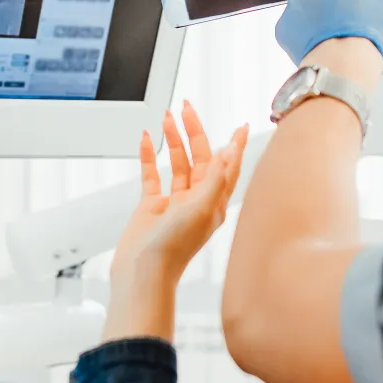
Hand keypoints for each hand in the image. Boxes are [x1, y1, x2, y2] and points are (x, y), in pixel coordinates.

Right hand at [105, 102, 248, 341]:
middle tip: (187, 108)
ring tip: (167, 119)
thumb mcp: (200, 209)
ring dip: (172, 140)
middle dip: (194, 132)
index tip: (239, 125)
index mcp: (213, 203)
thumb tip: (229, 152)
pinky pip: (152, 175)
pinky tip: (146, 140)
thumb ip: (215, 179)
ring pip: (177, 163)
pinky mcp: (151, 207)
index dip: (234, 145)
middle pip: (200, 158)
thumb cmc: (173, 249)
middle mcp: (196, 201)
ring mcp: (173, 203)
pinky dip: (148, 156)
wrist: (143, 273)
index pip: (228, 166)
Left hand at [274, 0, 382, 66]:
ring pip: (308, 12)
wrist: (343, 66)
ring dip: (318, 22)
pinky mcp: (282, 29)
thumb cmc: (374, 36)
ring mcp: (294, 7)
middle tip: (349, 29)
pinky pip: (294, 30)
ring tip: (335, 43)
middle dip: (334, 6)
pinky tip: (318, 49)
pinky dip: (304, 38)